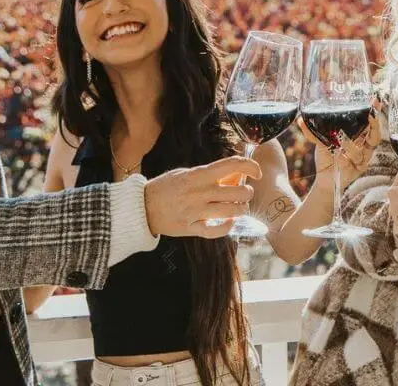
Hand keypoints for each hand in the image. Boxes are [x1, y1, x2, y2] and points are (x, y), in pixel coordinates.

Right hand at [144, 156, 260, 237]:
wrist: (141, 207)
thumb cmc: (165, 187)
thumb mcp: (185, 174)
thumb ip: (208, 173)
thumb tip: (233, 173)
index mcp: (198, 175)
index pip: (232, 165)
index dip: (250, 166)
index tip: (257, 172)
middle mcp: (200, 192)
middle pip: (239, 192)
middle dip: (247, 193)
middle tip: (244, 194)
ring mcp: (196, 212)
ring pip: (232, 211)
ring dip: (241, 210)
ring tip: (238, 208)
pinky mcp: (191, 228)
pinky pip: (216, 231)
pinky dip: (227, 227)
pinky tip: (229, 222)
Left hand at [300, 112, 379, 188]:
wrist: (324, 178)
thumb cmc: (327, 157)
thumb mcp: (322, 142)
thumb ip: (316, 132)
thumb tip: (301, 120)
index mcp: (359, 137)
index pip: (370, 124)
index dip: (375, 113)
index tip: (375, 101)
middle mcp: (364, 148)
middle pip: (375, 136)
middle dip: (375, 125)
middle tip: (370, 116)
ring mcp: (362, 160)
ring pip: (361, 151)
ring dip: (350, 145)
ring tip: (341, 140)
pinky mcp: (357, 171)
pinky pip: (351, 163)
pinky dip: (343, 160)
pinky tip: (337, 157)